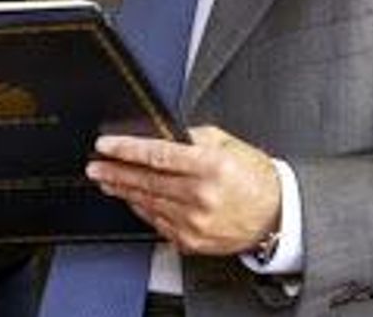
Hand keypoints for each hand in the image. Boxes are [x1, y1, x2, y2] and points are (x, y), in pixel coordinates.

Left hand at [87, 126, 279, 255]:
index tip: (106, 145)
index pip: (156, 155)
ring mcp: (195, 222)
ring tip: (107, 180)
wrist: (277, 216)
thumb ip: (194, 136)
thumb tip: (162, 133)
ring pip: (147, 203)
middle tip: (95, 165)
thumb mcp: (229, 144)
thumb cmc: (255, 178)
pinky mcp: (192, 241)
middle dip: (115, 171)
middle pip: (145, 181)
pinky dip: (141, 209)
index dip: (126, 149)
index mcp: (210, 166)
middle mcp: (201, 196)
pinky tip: (131, 199)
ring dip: (123, 190)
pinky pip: (157, 222)